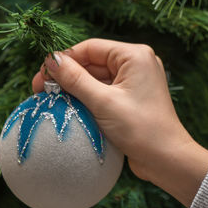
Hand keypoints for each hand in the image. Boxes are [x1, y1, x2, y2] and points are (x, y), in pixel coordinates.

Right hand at [32, 38, 207, 206]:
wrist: (166, 160)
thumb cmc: (140, 128)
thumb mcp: (103, 102)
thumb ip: (75, 79)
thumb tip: (51, 61)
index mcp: (134, 56)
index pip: (90, 48)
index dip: (64, 60)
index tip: (42, 75)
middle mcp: (135, 65)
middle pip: (92, 63)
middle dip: (67, 76)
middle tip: (40, 90)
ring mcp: (133, 83)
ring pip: (95, 79)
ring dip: (74, 89)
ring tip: (51, 100)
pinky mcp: (129, 100)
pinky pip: (103, 93)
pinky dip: (86, 99)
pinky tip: (68, 107)